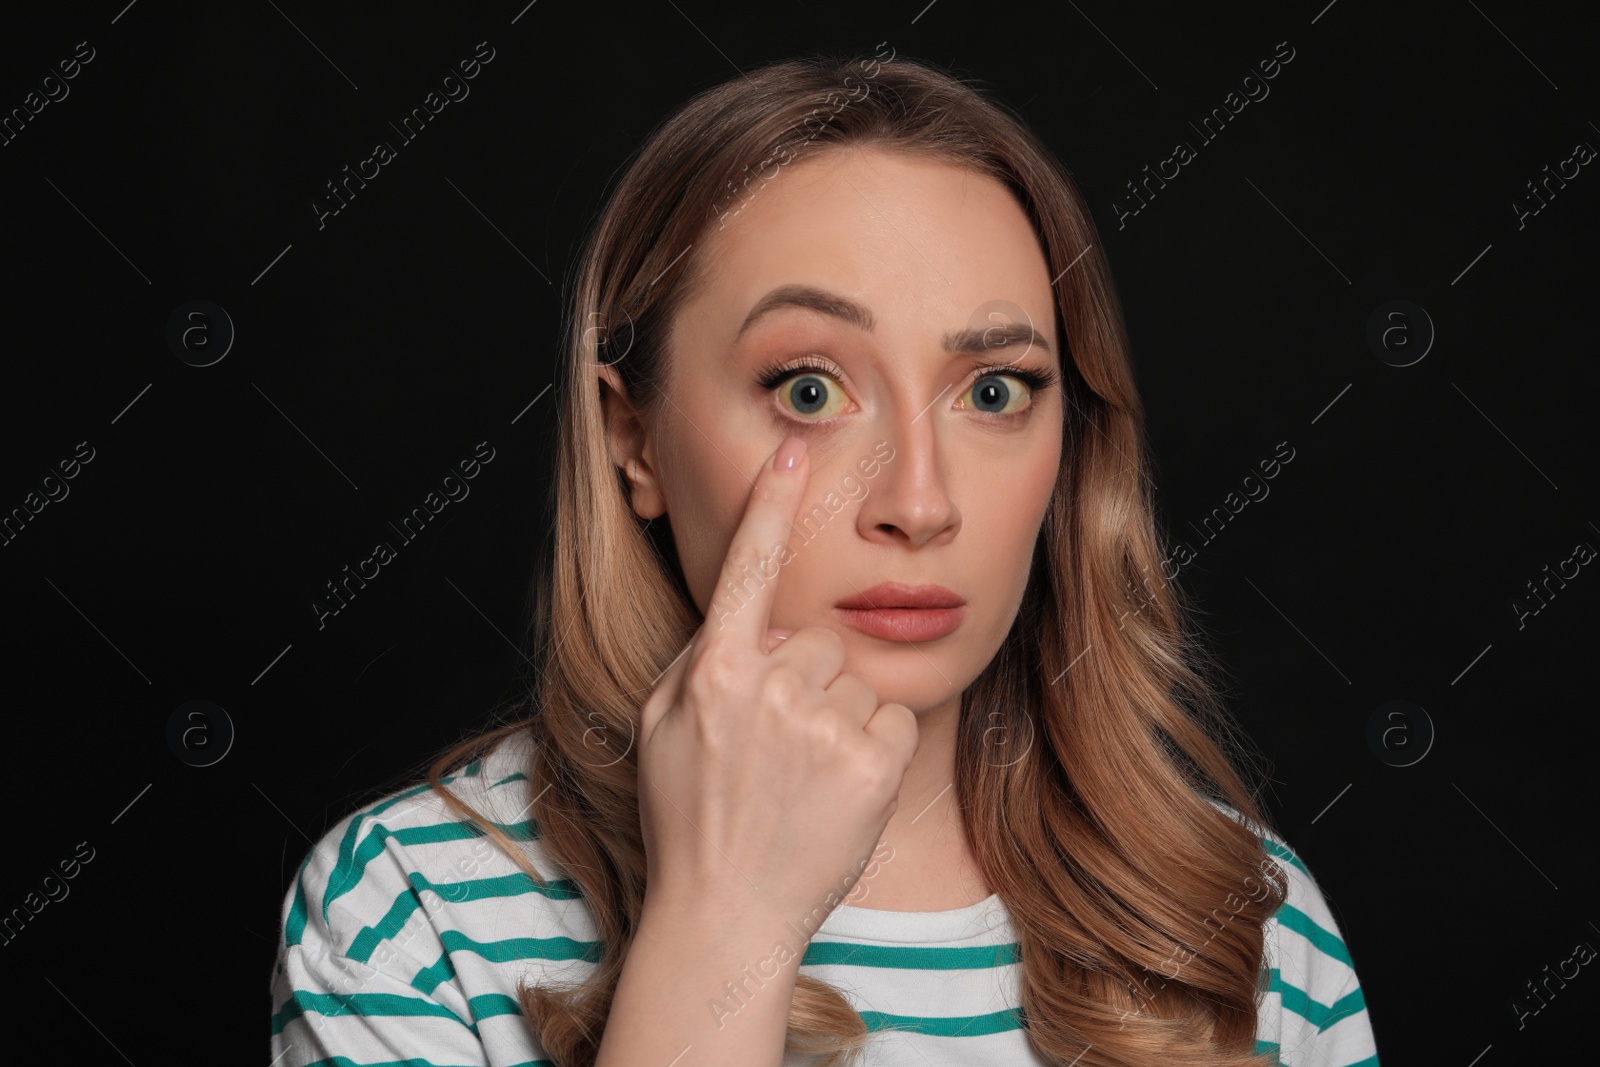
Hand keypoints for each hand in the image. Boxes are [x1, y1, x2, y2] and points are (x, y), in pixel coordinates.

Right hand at [635, 436, 919, 928]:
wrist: (727, 913)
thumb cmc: (691, 819)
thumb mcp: (665, 729)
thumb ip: (701, 662)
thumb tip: (740, 624)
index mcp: (712, 672)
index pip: (747, 572)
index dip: (771, 508)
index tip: (793, 451)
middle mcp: (767, 688)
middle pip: (817, 642)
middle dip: (806, 682)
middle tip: (776, 750)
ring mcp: (821, 726)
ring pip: (857, 681)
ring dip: (840, 719)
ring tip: (802, 780)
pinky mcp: (870, 762)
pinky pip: (892, 718)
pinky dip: (874, 750)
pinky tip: (839, 790)